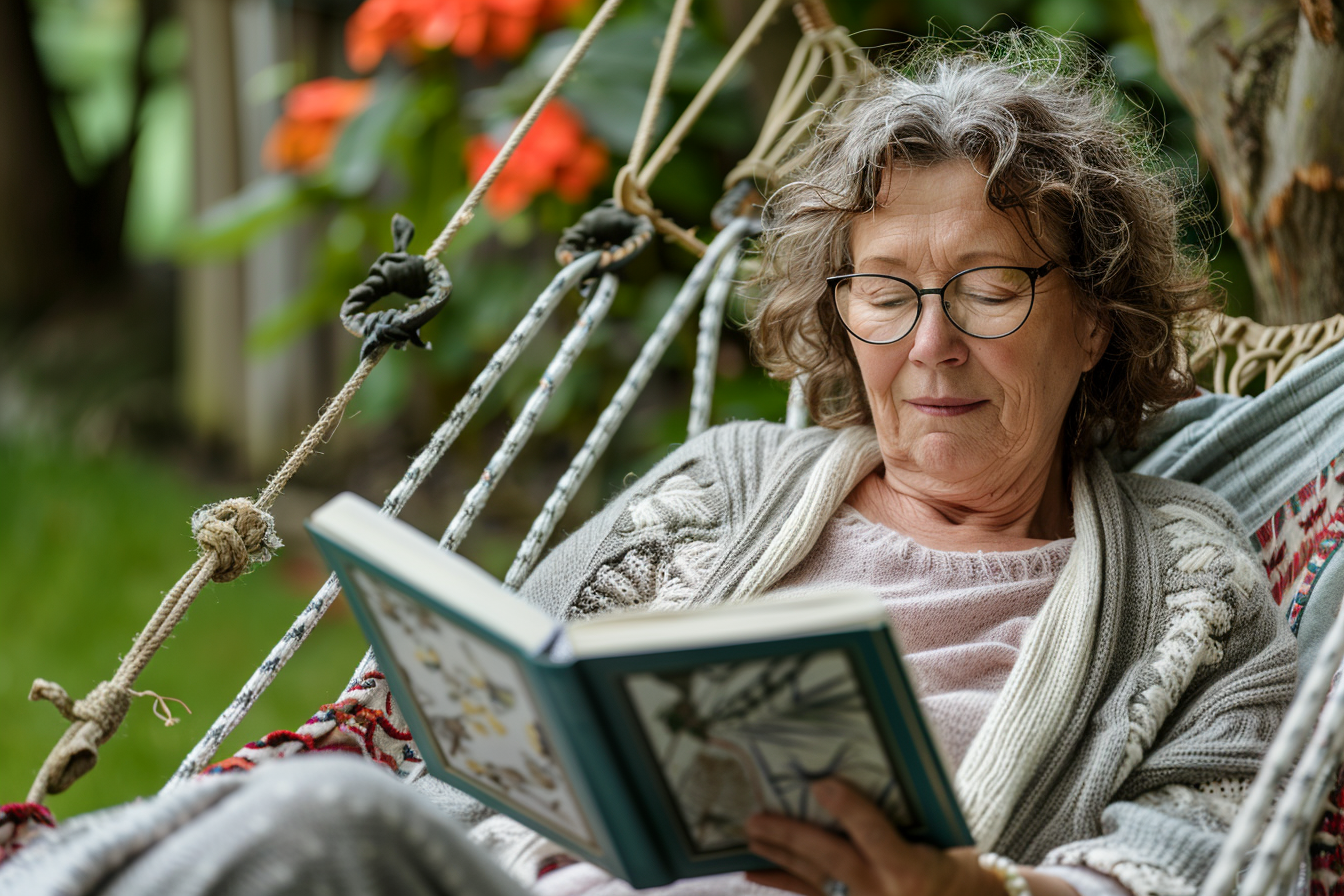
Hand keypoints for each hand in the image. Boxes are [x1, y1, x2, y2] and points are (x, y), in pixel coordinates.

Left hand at [744, 778, 1076, 895]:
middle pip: (831, 859)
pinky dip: (781, 881)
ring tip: (750, 834)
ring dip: (778, 856)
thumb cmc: (954, 870)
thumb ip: (901, 818)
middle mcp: (883, 893)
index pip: (875, 832)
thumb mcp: (939, 842)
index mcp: (911, 867)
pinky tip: (753, 870)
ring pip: (813, 879)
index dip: (848, 807)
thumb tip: (855, 775)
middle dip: (793, 836)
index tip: (821, 782)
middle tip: (757, 817)